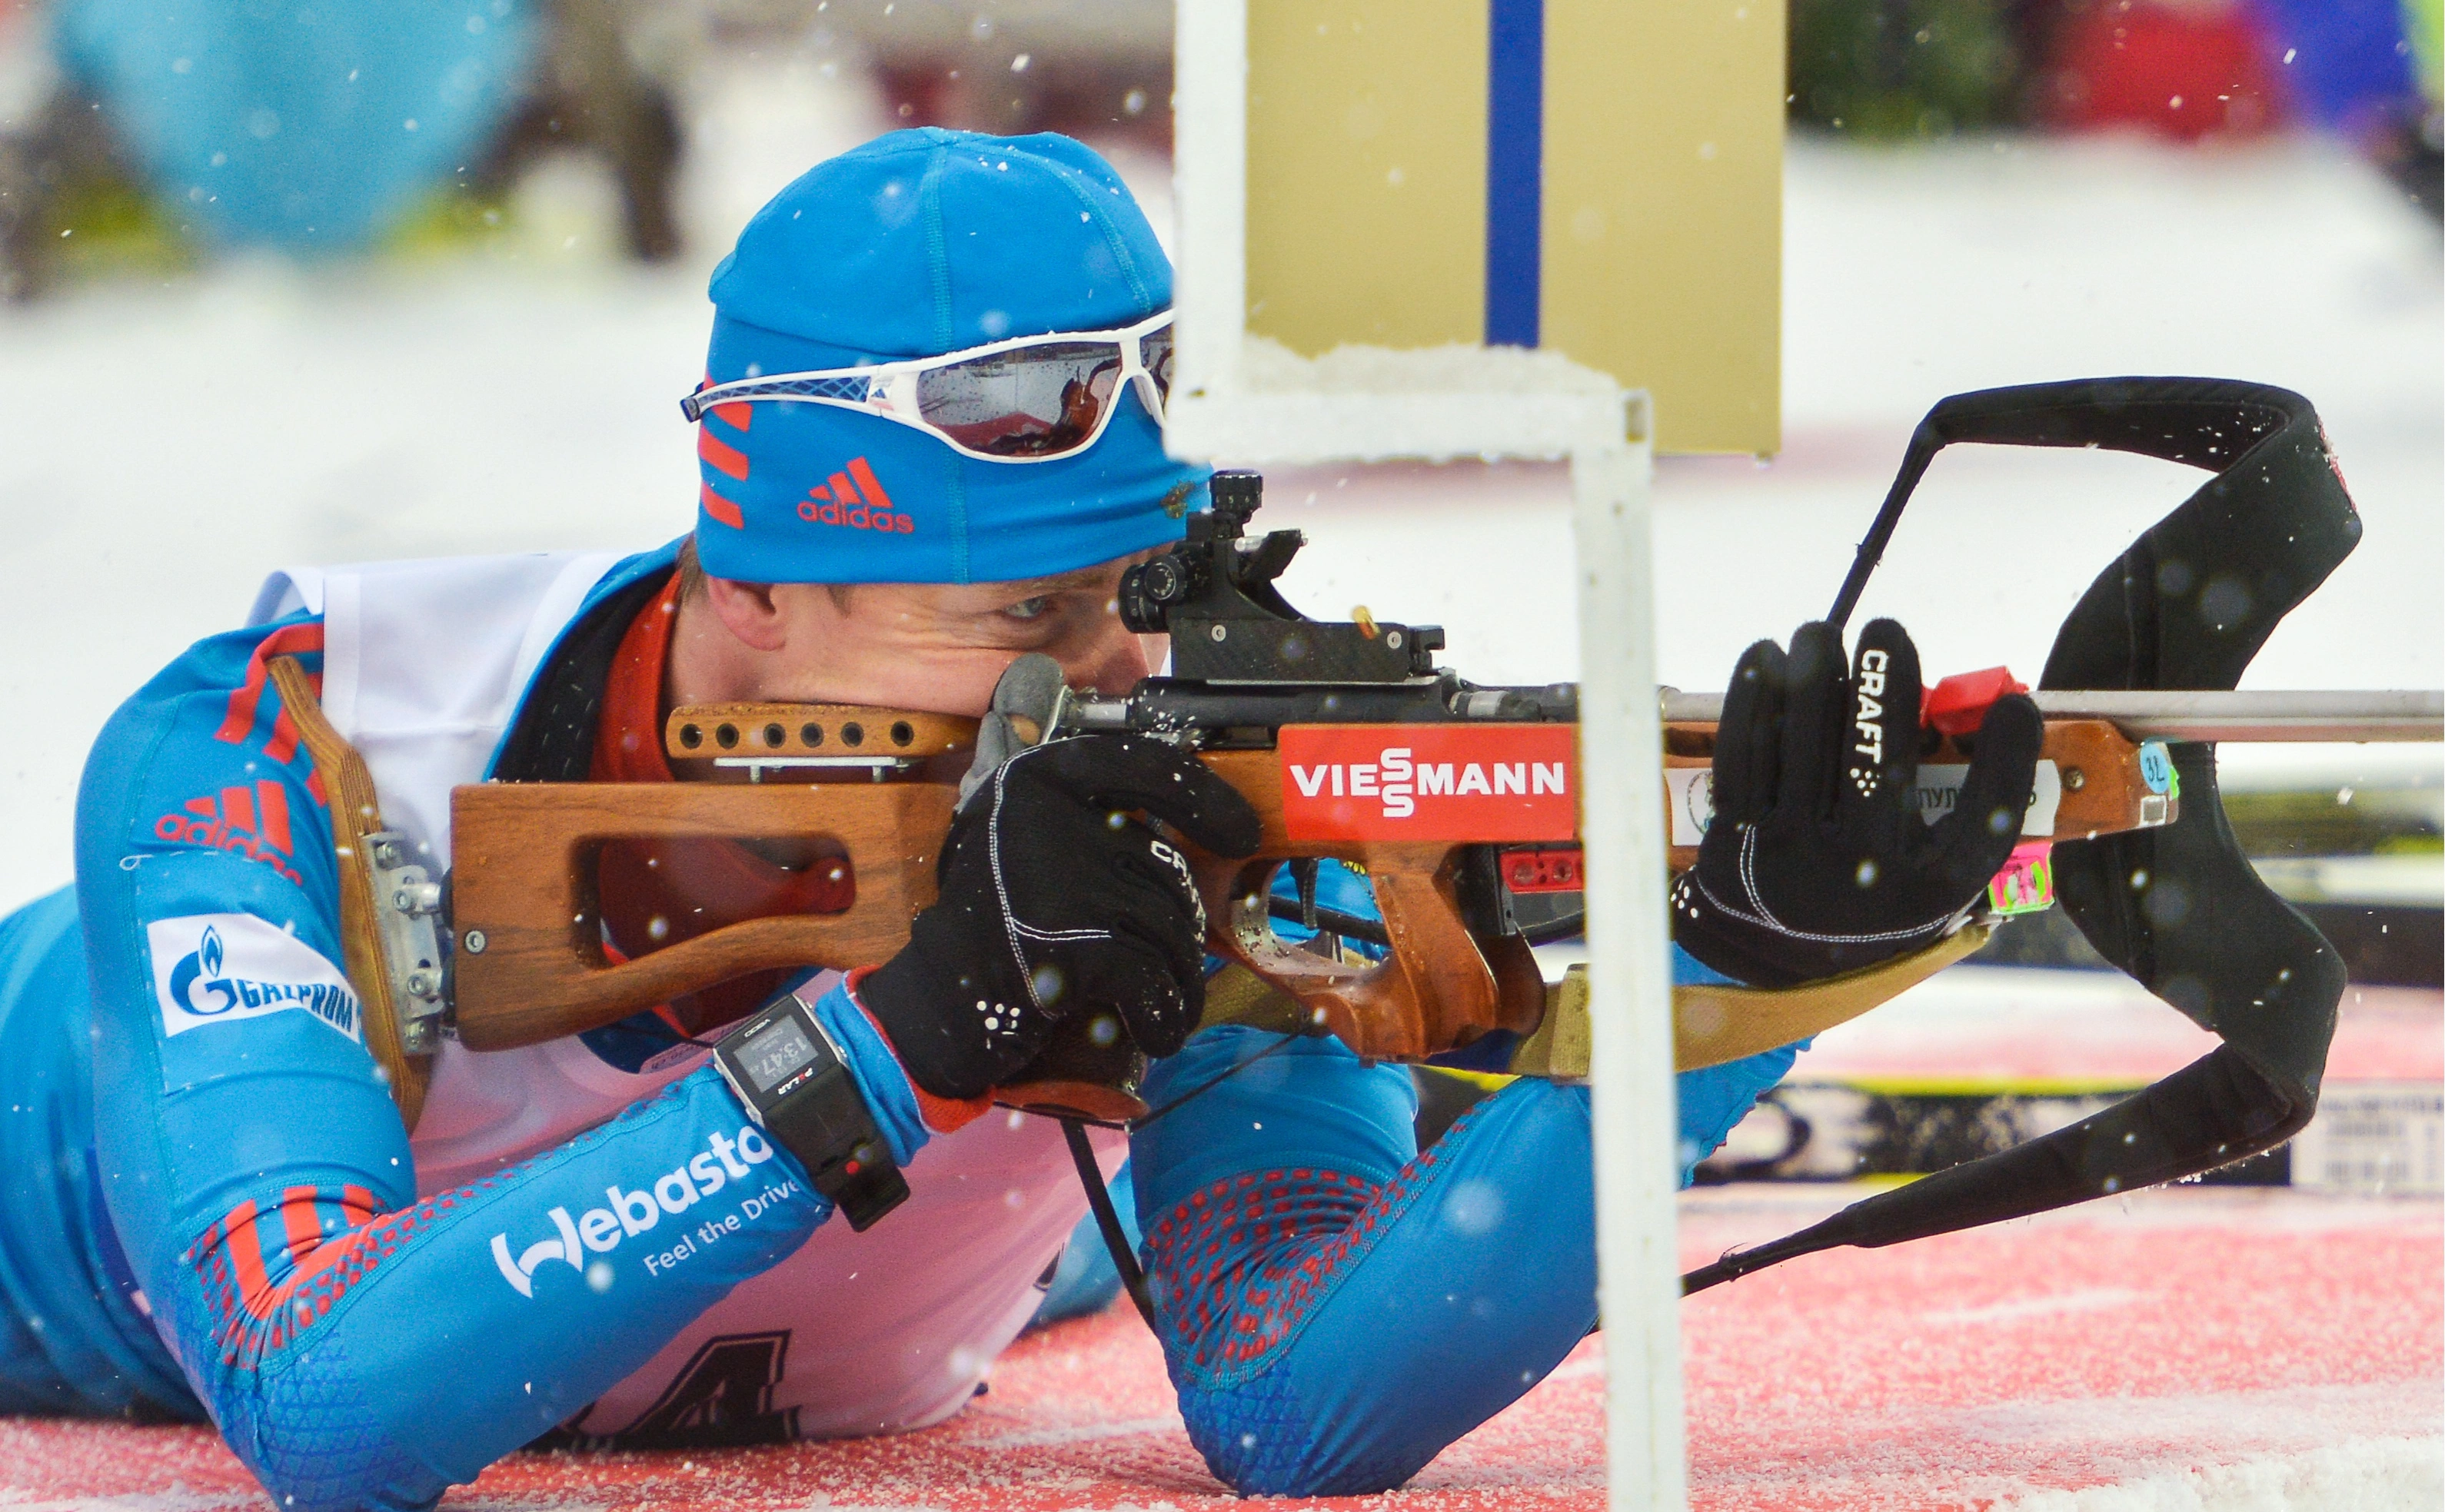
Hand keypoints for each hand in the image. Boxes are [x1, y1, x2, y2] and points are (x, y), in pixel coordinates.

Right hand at [860, 734, 1261, 1098]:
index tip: (1242, 832)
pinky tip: (1159, 1031)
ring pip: (1169, 926)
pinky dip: (1166, 1014)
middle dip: (1181, 926)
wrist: (934, 1005)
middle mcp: (1045, 817)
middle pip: (1166, 867)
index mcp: (1038, 780)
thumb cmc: (994, 925)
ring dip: (1179, 977)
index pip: (1144, 765)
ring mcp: (1058, 881)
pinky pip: (1154, 980)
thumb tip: (1195, 831)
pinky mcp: (1069, 947)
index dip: (1203, 796)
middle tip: (1170, 963)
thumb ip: (1089, 823)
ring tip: (1166, 1002)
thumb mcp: (1026, 845)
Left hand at [1671, 619, 2040, 987]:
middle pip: (1877, 759)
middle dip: (1882, 682)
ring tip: (1820, 633)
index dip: (2010, 760)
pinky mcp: (1734, 840)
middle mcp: (1857, 876)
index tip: (2018, 707)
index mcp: (1920, 894)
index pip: (1984, 821)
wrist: (1771, 970)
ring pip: (1804, 740)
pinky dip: (1755, 697)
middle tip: (1884, 629)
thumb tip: (2001, 716)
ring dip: (1812, 672)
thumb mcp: (1930, 885)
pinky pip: (1745, 751)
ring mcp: (1789, 856)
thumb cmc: (1869, 906)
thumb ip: (1965, 818)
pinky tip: (1765, 658)